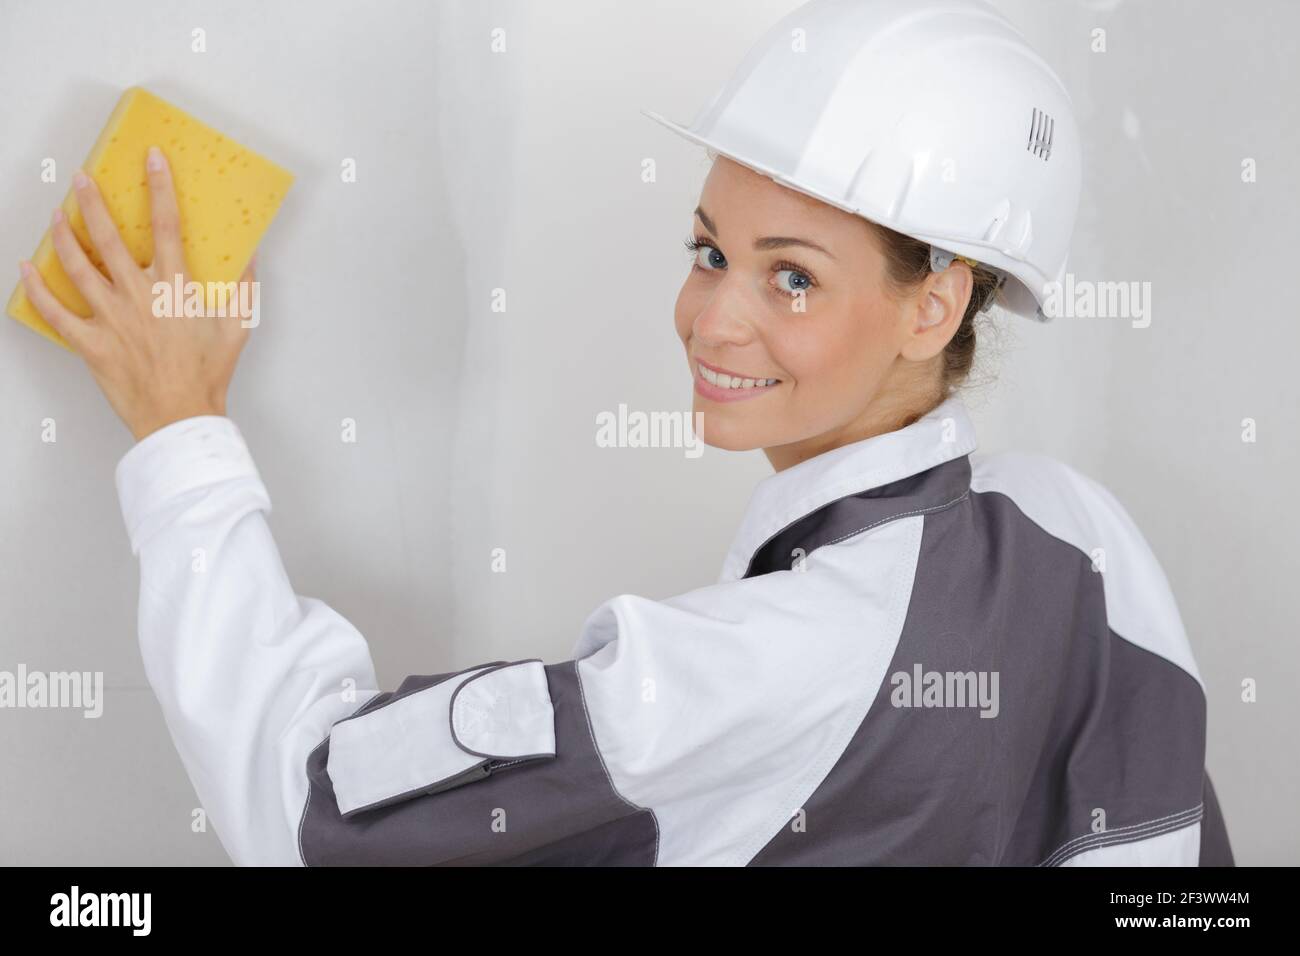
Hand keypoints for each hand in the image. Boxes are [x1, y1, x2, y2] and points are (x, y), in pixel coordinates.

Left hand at [18, 145, 255, 441]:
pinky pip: (57, 313)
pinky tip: (27, 270)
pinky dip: (38, 290)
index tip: (152, 160)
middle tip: (81, 180)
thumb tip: (248, 258)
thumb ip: (242, 288)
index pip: (165, 226)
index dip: (159, 188)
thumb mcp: (237, 328)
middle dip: (92, 202)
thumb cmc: (208, 376)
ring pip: (77, 267)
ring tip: (56, 215)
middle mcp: (138, 296)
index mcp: (174, 289)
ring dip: (63, 236)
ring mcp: (111, 319)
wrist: (181, 417)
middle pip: (108, 238)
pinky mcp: (91, 343)